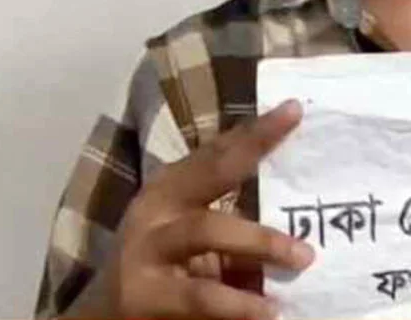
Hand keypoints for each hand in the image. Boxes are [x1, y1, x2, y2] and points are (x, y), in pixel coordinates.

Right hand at [89, 100, 314, 319]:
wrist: (104, 310)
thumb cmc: (164, 258)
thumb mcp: (193, 225)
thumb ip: (233, 209)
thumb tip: (302, 203)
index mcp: (169, 189)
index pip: (217, 157)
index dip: (255, 135)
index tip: (293, 111)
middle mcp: (152, 220)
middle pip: (208, 222)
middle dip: (257, 239)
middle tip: (306, 255)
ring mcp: (142, 264)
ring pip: (200, 274)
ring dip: (244, 288)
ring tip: (278, 304)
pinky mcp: (141, 303)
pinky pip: (196, 305)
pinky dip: (232, 312)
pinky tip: (263, 316)